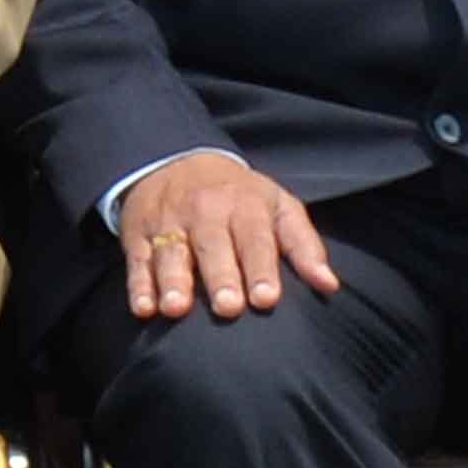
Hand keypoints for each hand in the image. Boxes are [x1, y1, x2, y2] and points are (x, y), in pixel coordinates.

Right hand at [109, 147, 329, 322]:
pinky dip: (138, 284)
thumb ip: (303, 245)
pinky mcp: (139, 234)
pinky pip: (138, 260)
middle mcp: (205, 212)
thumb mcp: (277, 206)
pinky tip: (143, 307)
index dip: (261, 269)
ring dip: (173, 281)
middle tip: (228, 308)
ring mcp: (169, 222)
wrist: (175, 159)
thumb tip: (329, 285)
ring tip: (177, 308)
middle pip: (213, 245)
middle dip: (220, 276)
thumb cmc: (238, 196)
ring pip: (171, 252)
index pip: (255, 239)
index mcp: (244, 206)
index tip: (267, 299)